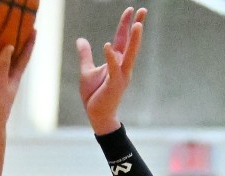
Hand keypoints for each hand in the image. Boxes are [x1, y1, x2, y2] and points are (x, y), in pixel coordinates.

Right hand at [0, 32, 35, 129]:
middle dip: (12, 44)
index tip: (33, 29)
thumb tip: (9, 46)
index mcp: (13, 78)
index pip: (24, 57)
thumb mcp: (0, 83)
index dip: (29, 44)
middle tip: (13, 28)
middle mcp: (4, 79)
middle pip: (9, 58)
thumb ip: (3, 64)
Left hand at [77, 6, 146, 134]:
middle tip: (143, 10)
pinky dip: (110, 57)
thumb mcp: (86, 71)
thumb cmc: (94, 95)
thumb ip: (85, 55)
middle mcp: (122, 66)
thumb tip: (81, 39)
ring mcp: (121, 75)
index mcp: (115, 61)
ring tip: (137, 25)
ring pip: (129, 54)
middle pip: (130, 43)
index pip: (122, 39)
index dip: (125, 24)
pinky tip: (108, 45)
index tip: (131, 9)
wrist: (97, 115)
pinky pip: (113, 68)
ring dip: (134, 40)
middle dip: (137, 26)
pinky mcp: (114, 84)